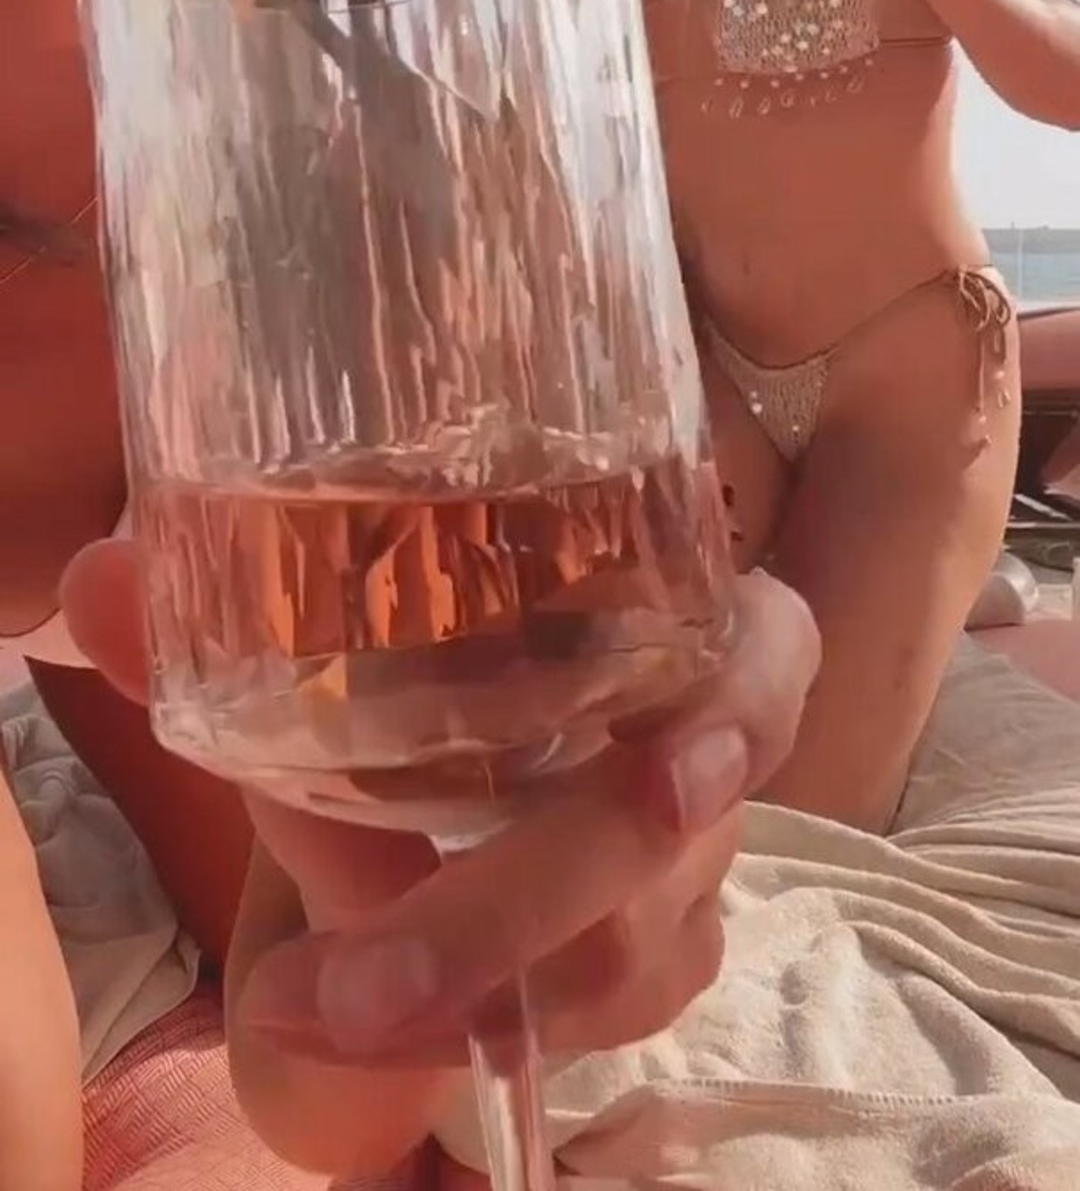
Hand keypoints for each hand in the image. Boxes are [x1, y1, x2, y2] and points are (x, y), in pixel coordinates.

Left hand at [61, 546, 818, 1068]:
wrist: (417, 810)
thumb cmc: (407, 697)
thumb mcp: (330, 661)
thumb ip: (226, 624)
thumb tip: (103, 577)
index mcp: (666, 623)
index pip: (769, 651)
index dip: (745, 707)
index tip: (674, 770)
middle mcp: (700, 753)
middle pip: (668, 839)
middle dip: (510, 912)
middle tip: (349, 982)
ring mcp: (688, 877)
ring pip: (633, 958)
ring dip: (469, 993)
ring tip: (306, 1012)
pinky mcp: (649, 964)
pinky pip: (593, 1017)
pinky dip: (469, 1027)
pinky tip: (351, 1033)